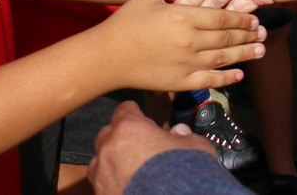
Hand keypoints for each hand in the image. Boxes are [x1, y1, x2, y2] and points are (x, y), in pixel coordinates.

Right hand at [89, 0, 264, 92]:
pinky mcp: (180, 83)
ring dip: (244, 55)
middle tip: (264, 33)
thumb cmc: (126, 22)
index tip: (254, 18)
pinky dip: (226, 78)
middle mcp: (189, 41)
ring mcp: (186, 64)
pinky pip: (209, 80)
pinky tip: (239, 75)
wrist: (106, 58)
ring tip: (261, 51)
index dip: (241, 18)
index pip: (221, 17)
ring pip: (223, 59)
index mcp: (183, 17)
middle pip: (226, 38)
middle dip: (248, 35)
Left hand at [89, 100, 217, 194]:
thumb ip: (184, 136)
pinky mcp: (101, 194)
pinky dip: (112, 183)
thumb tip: (180, 133)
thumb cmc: (183, 175)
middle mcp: (110, 149)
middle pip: (107, 134)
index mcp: (130, 128)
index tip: (141, 119)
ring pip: (100, 162)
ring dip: (112, 162)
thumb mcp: (195, 146)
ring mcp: (102, 175)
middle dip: (120, 138)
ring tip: (131, 170)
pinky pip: (102, 184)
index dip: (135, 114)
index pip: (125, 110)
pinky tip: (128, 186)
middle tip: (139, 147)